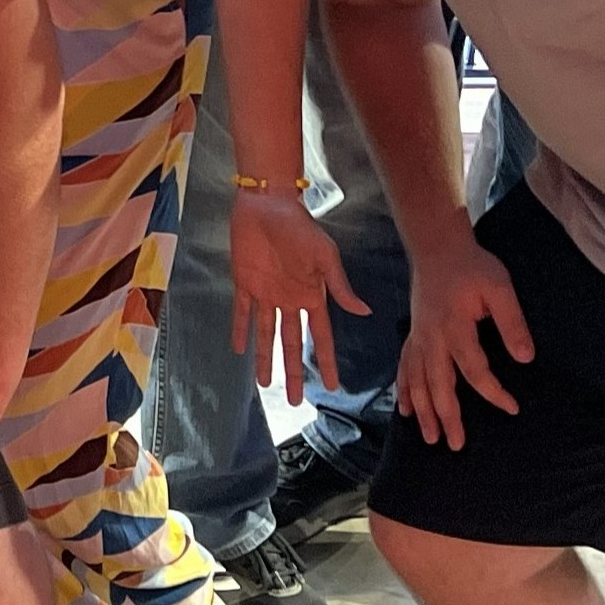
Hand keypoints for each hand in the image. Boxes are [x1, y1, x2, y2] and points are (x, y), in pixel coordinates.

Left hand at [230, 189, 367, 408]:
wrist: (267, 204)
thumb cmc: (300, 227)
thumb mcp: (325, 256)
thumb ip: (340, 286)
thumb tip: (364, 313)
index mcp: (312, 296)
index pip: (321, 338)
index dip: (326, 362)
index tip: (332, 386)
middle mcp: (289, 300)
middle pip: (293, 344)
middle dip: (294, 372)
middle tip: (294, 400)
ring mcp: (267, 293)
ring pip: (266, 335)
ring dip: (265, 359)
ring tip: (265, 384)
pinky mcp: (245, 283)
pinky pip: (241, 312)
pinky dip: (240, 330)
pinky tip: (239, 349)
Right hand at [395, 230, 533, 452]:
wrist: (437, 248)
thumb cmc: (471, 267)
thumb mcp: (500, 288)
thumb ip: (512, 322)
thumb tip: (525, 358)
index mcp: (454, 328)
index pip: (475, 370)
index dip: (494, 393)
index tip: (512, 408)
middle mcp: (431, 339)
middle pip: (437, 385)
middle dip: (446, 417)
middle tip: (455, 445)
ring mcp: (418, 338)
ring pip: (417, 381)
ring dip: (422, 411)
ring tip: (429, 437)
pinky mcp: (413, 335)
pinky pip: (405, 367)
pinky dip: (404, 390)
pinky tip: (405, 409)